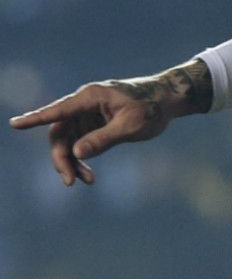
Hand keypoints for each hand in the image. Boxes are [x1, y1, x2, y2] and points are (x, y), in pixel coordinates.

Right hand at [9, 60, 209, 185]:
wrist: (169, 100)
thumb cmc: (152, 108)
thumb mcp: (131, 125)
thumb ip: (104, 139)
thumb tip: (77, 153)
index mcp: (90, 97)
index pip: (58, 110)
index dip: (35, 119)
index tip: (14, 124)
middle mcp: (84, 104)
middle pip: (59, 132)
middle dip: (61, 157)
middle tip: (70, 181)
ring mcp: (87, 115)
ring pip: (67, 141)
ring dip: (71, 162)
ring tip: (87, 181)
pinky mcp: (93, 125)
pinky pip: (78, 144)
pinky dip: (81, 160)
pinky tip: (89, 176)